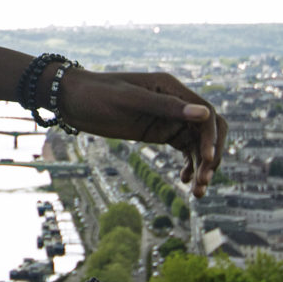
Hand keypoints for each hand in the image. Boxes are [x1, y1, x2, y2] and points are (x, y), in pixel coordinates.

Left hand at [55, 69, 225, 196]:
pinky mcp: (160, 132)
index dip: (211, 138)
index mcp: (172, 89)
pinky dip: (189, 164)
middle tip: (204, 182)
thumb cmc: (97, 94)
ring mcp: (169, 118)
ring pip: (197, 143)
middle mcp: (176, 103)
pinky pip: (184, 149)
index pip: (207, 114)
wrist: (72, 99)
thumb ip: (166, 107)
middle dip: (211, 156)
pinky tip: (185, 181)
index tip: (206, 161)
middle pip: (208, 131)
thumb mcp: (130, 100)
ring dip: (202, 166)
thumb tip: (204, 113)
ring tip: (197, 192)